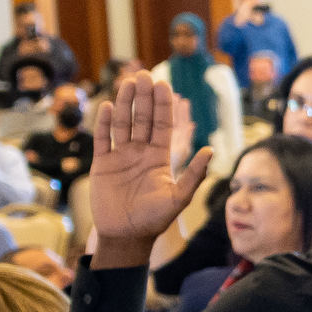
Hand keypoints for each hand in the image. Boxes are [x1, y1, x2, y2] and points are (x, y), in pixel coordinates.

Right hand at [87, 76, 212, 255]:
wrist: (126, 236)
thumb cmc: (155, 220)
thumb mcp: (178, 198)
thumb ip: (194, 175)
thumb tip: (210, 150)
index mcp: (160, 158)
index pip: (163, 125)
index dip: (163, 105)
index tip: (163, 85)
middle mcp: (141, 152)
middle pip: (143, 119)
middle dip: (144, 97)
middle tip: (144, 75)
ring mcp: (121, 156)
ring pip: (123, 124)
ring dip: (124, 104)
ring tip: (127, 83)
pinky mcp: (102, 164)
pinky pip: (102, 140)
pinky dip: (104, 124)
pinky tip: (107, 107)